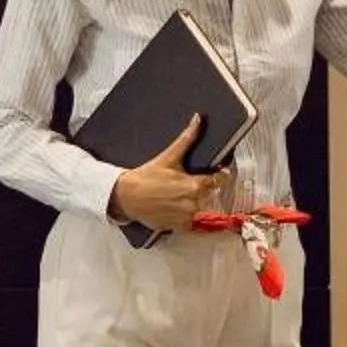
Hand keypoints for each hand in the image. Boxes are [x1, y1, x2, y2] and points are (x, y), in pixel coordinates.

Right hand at [111, 115, 226, 232]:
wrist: (126, 196)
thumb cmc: (145, 178)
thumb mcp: (168, 156)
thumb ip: (187, 139)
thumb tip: (197, 121)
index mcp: (194, 186)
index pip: (220, 180)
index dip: (220, 175)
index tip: (218, 173)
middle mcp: (192, 203)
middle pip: (209, 194)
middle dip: (201, 188)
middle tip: (184, 182)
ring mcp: (185, 217)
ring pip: (199, 207)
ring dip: (192, 201)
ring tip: (175, 194)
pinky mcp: (177, 226)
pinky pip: (188, 221)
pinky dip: (182, 214)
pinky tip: (171, 205)